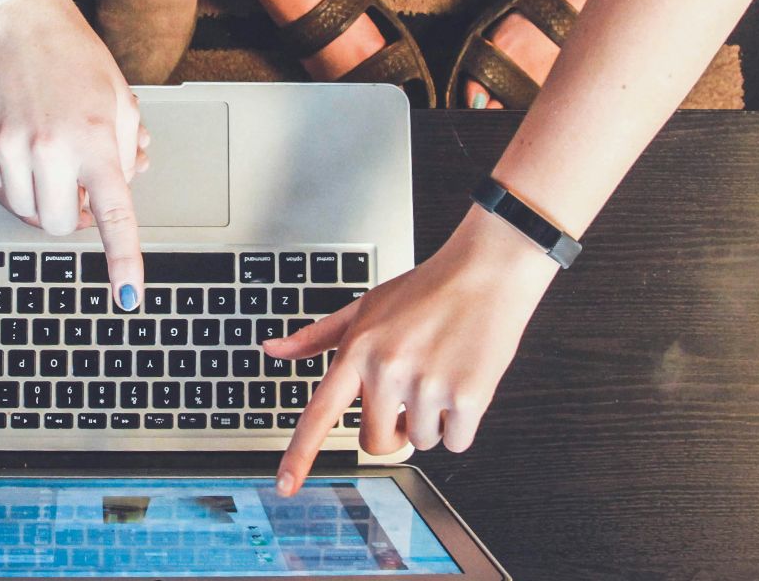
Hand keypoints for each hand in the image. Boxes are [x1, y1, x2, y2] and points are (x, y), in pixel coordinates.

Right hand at [0, 0, 147, 307]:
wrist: (20, 23)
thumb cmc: (75, 58)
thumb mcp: (120, 101)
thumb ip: (125, 153)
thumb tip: (119, 192)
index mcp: (97, 140)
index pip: (114, 214)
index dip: (123, 260)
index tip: (128, 295)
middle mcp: (52, 148)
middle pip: (57, 223)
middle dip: (68, 215)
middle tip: (74, 184)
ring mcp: (11, 146)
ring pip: (25, 208)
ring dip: (40, 193)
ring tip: (48, 151)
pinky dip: (12, 173)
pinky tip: (20, 136)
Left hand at [266, 206, 559, 493]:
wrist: (486, 272)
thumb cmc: (425, 290)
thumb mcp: (364, 306)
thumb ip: (317, 336)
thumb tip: (272, 350)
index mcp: (358, 351)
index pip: (320, 413)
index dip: (300, 454)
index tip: (285, 486)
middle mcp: (388, 370)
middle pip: (376, 442)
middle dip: (392, 430)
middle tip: (409, 397)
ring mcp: (427, 385)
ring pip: (421, 441)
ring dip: (432, 420)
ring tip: (440, 373)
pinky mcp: (468, 397)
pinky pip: (456, 442)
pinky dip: (462, 423)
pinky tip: (463, 382)